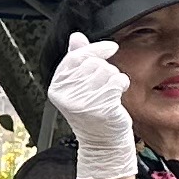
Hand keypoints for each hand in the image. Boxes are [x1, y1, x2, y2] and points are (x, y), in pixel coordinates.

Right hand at [50, 33, 137, 178]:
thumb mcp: (79, 86)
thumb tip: (76, 37)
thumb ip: (76, 60)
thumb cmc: (92, 112)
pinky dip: (121, 84)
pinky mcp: (101, 108)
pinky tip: (118, 94)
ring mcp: (83, 103)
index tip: (110, 47)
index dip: (95, 49)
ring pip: (106, 71)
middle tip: (105, 83)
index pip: (74, 57)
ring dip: (114, 77)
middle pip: (93, 63)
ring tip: (110, 91)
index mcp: (57, 87)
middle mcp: (67, 95)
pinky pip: (116, 81)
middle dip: (105, 68)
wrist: (102, 141)